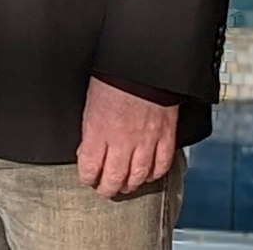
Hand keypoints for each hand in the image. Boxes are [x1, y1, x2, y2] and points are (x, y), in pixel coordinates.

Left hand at [76, 76, 177, 198]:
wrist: (143, 63)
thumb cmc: (113, 76)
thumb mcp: (90, 103)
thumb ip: (90, 130)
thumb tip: (87, 150)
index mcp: (98, 131)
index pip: (90, 168)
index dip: (88, 177)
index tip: (88, 178)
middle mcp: (122, 141)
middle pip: (115, 178)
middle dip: (108, 188)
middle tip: (106, 189)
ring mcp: (146, 140)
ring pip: (139, 176)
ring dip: (131, 184)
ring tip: (126, 186)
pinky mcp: (165, 136)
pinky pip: (162, 164)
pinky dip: (156, 174)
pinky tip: (150, 175)